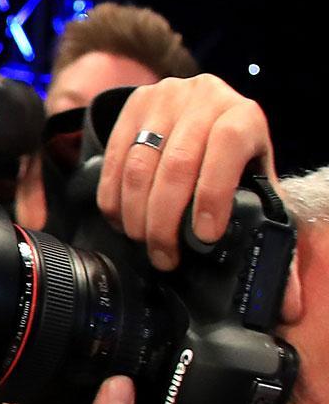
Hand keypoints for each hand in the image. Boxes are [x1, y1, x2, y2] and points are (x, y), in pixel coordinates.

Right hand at [96, 75, 299, 320]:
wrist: (204, 108)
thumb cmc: (233, 157)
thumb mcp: (258, 184)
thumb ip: (271, 235)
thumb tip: (290, 305)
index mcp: (244, 116)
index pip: (226, 149)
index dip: (212, 194)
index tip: (203, 236)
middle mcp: (204, 98)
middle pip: (176, 164)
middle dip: (165, 219)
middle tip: (165, 256)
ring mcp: (163, 99)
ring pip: (139, 165)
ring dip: (135, 213)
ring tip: (143, 241)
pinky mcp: (131, 106)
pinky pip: (114, 159)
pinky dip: (113, 196)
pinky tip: (120, 220)